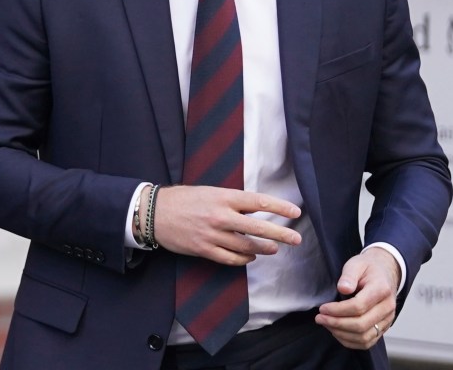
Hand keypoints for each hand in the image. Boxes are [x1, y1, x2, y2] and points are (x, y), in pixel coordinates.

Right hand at [153, 185, 301, 264]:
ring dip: (263, 248)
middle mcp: (221, 216)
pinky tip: (250, 258)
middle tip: (296, 239)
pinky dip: (244, 260)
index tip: (295, 212)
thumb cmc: (184, 199)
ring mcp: (213, 235)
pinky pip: (230, 259)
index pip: (259, 202)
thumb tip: (255, 209)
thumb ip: (232, 201)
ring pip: (246, 246)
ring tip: (273, 249)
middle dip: (280, 234)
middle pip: (258, 227)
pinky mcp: (204, 249)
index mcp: (224, 197)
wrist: (156, 212)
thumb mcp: (210, 191)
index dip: (279, 208)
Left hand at [315, 247, 399, 349]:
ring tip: (327, 324)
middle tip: (320, 318)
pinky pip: (367, 342)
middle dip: (336, 324)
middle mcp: (387, 307)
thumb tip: (343, 288)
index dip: (338, 310)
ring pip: (364, 337)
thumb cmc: (368, 268)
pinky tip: (337, 332)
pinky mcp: (383, 328)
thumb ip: (349, 275)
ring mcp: (387, 320)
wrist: (385, 273)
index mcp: (381, 289)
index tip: (323, 308)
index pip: (359, 306)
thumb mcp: (356, 263)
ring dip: (341, 334)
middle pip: (361, 325)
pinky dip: (350, 341)